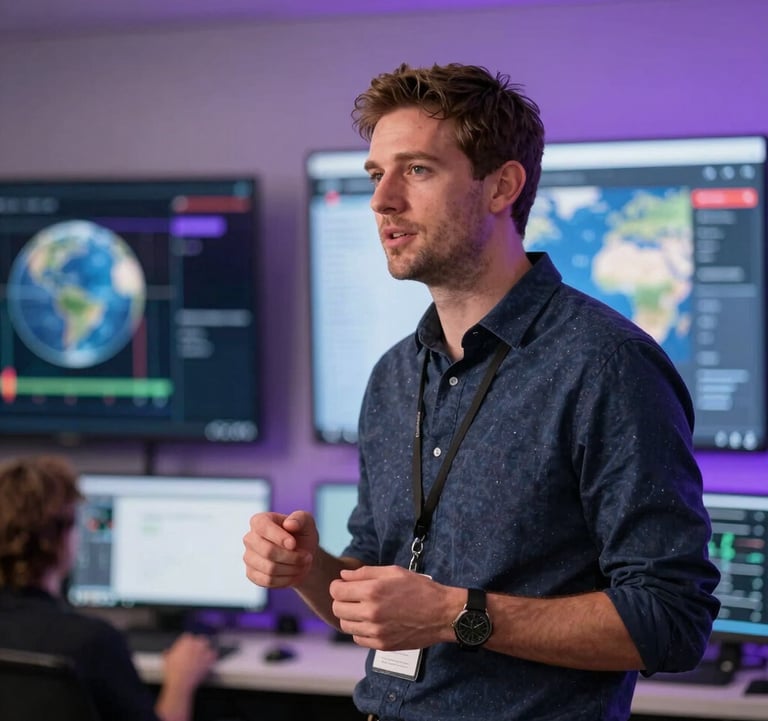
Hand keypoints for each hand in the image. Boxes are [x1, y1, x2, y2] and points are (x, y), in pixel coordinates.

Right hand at [162, 633, 216, 692]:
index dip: (187, 644)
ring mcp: (204, 650)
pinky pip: (214, 654)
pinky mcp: (209, 658)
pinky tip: (209, 660)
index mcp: (185, 641)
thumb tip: (167, 651)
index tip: (187, 649)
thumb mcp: (167, 660)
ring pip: (207, 645)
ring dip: (206, 649)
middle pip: (200, 639)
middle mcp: (196, 643)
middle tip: (195, 652)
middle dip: (198, 645)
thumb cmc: (173, 672)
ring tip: (202, 656)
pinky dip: (212, 657)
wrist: (180, 682)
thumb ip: (168, 653)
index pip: (188, 637)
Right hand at [243, 510, 318, 588]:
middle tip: (307, 557)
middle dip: (292, 557)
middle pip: (268, 551)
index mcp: (259, 520)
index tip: (294, 544)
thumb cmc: (302, 534)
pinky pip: (267, 581)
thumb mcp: (306, 522)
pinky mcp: (251, 574)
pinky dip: (285, 579)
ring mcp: (248, 557)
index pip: (263, 527)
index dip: (280, 537)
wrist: (302, 555)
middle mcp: (250, 538)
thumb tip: (289, 524)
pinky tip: (293, 573)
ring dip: (292, 569)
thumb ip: (300, 518)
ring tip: (303, 564)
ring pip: (269, 569)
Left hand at [329, 565, 462, 650]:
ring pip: (345, 625)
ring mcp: (376, 631)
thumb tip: (343, 576)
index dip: (337, 586)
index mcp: (372, 591)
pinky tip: (371, 622)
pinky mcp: (382, 645)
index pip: (336, 591)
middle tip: (352, 597)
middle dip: (341, 600)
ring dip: (349, 616)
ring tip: (362, 609)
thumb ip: (365, 572)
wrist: (441, 613)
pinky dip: (360, 630)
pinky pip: (357, 638)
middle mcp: (371, 612)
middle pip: (337, 609)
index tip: (343, 585)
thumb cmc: (419, 589)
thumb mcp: (393, 571)